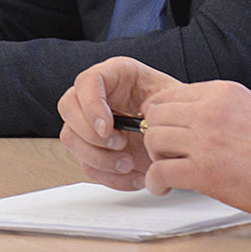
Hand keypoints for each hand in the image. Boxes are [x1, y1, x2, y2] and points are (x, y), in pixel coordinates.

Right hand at [58, 56, 181, 188]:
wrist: (182, 134)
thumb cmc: (177, 111)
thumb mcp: (174, 98)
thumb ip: (160, 104)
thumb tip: (143, 116)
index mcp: (115, 74)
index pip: (86, 81)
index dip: (92, 106)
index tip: (108, 127)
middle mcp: (96, 95)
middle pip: (68, 108)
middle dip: (91, 134)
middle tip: (120, 145)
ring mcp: (90, 123)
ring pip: (71, 139)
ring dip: (99, 158)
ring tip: (129, 163)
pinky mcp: (94, 149)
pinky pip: (87, 165)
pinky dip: (109, 177)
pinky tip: (134, 177)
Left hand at [63, 61, 250, 219]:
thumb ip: (219, 107)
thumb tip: (191, 116)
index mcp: (222, 92)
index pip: (169, 94)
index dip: (161, 115)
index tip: (165, 131)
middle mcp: (210, 110)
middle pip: (155, 115)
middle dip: (155, 135)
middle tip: (165, 152)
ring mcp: (206, 140)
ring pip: (153, 140)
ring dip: (155, 157)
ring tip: (169, 169)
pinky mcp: (205, 172)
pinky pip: (160, 171)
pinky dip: (156, 182)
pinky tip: (166, 186)